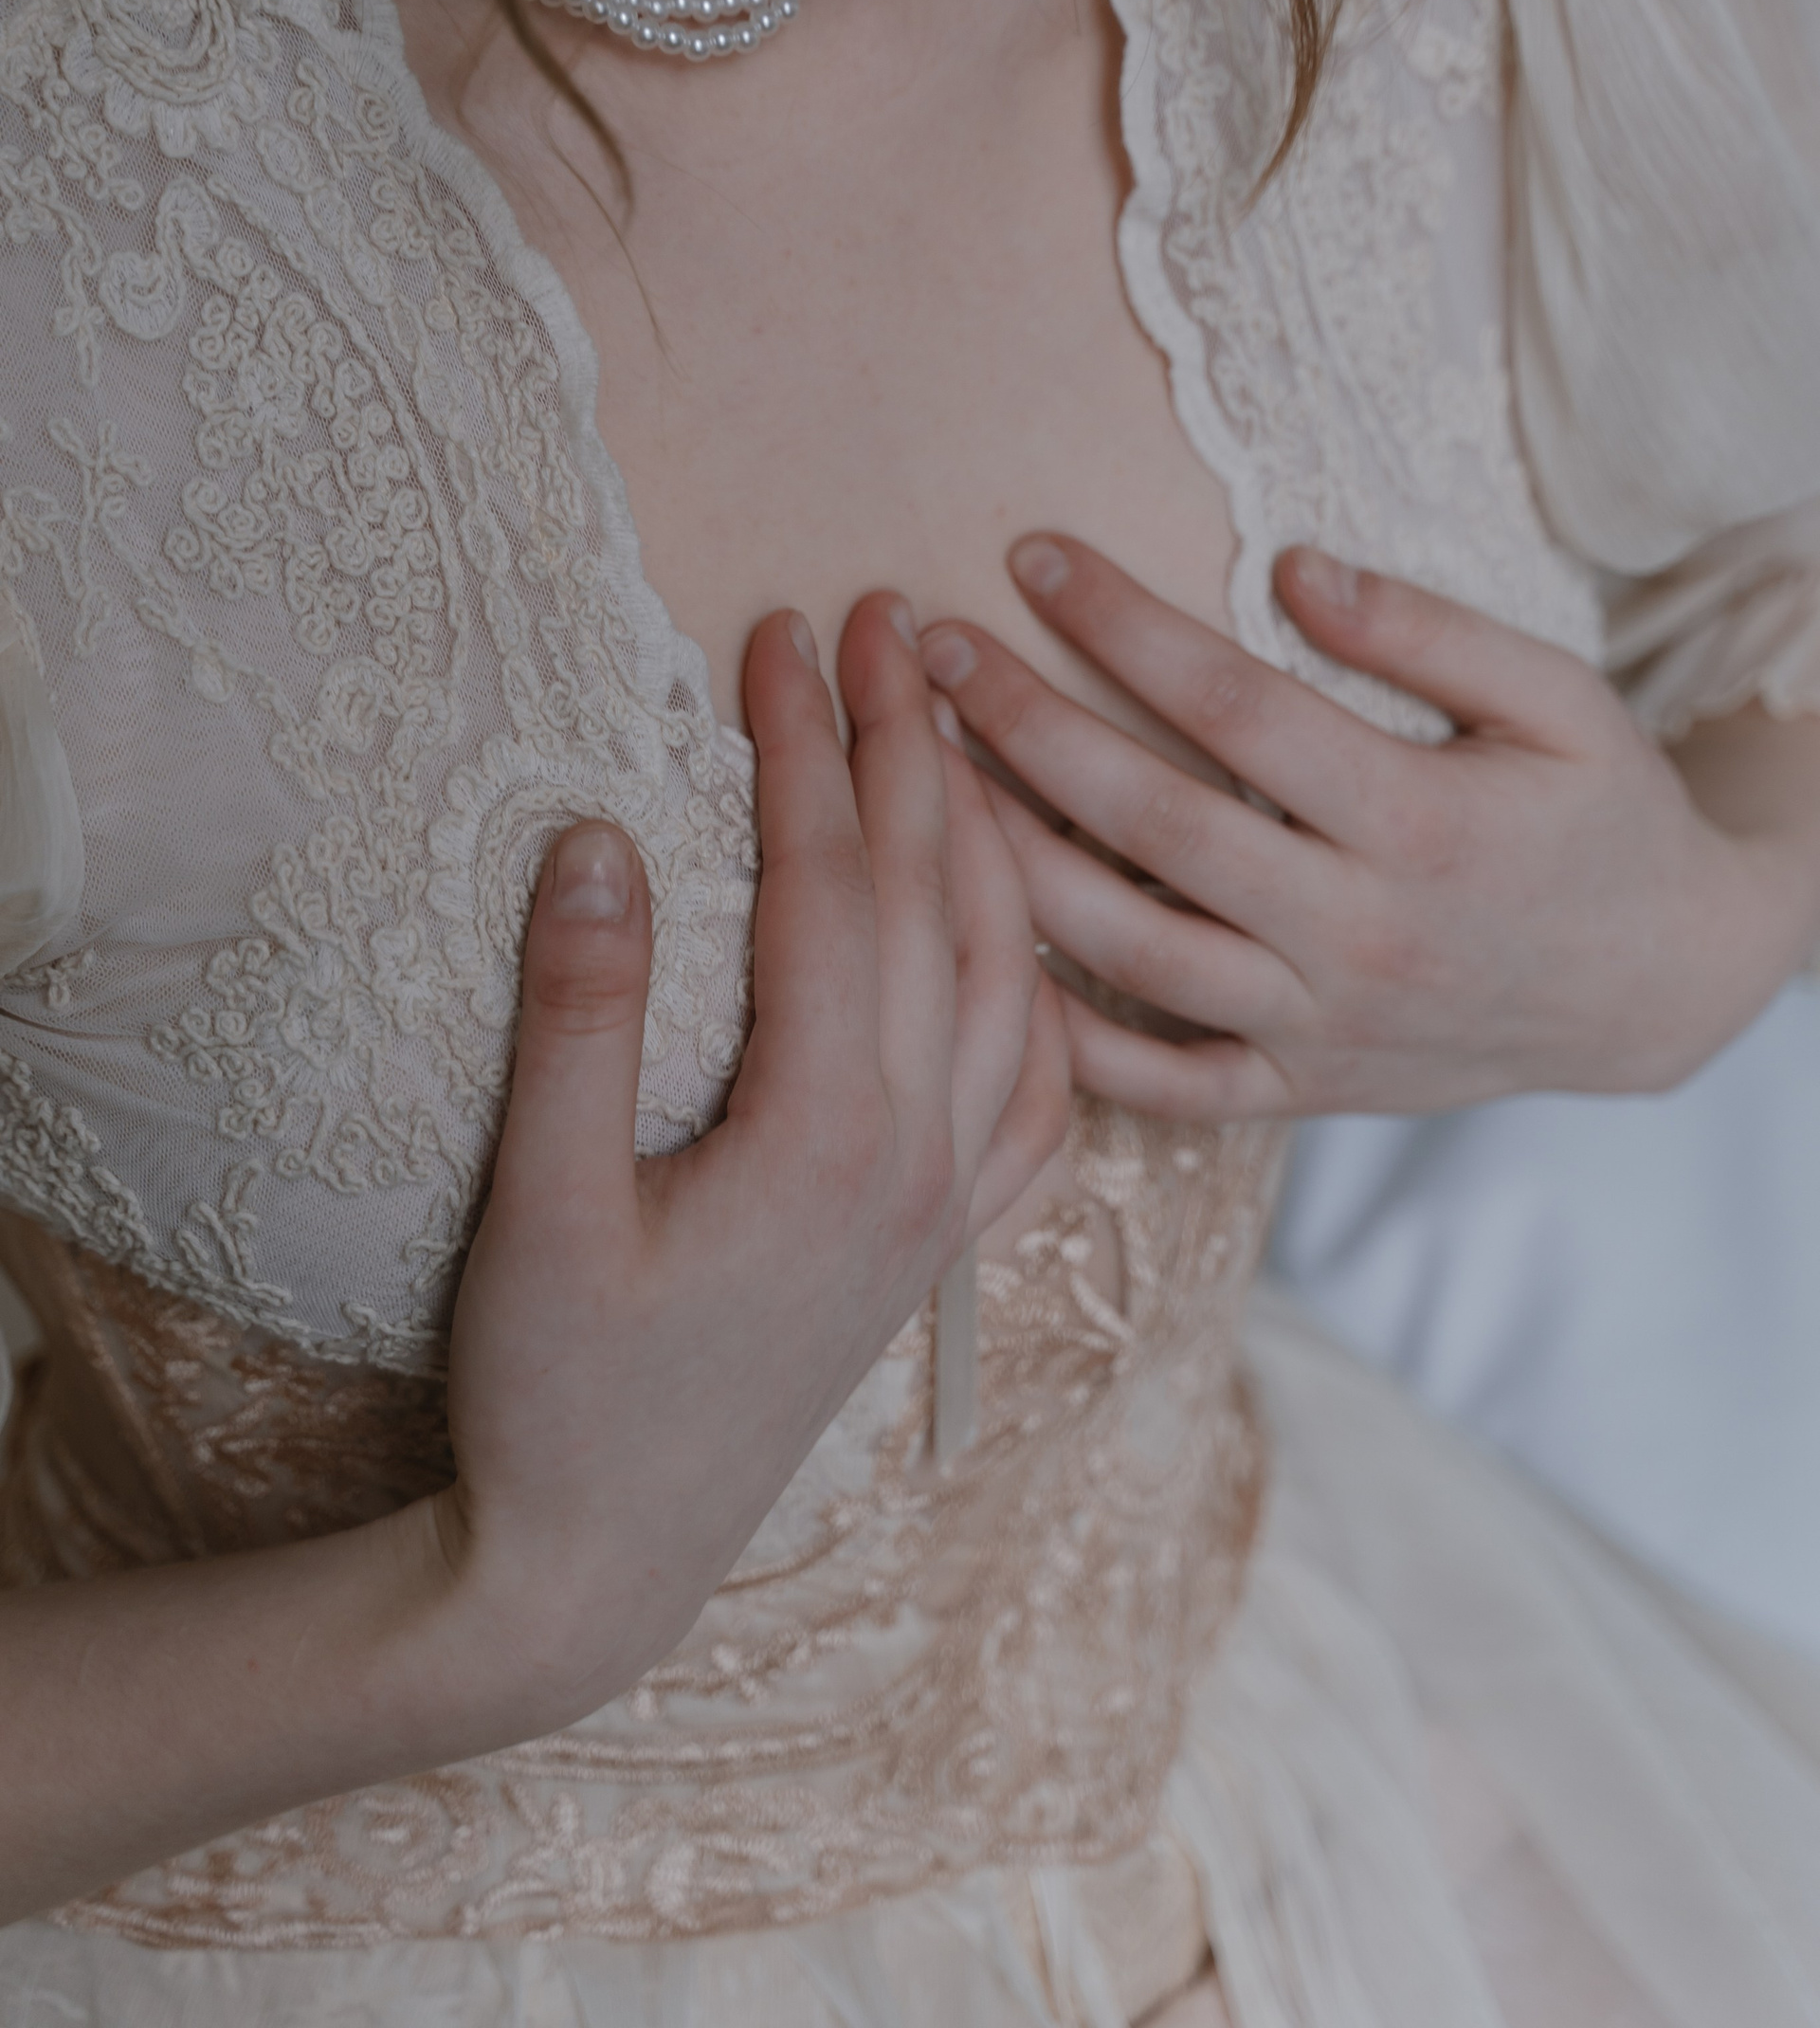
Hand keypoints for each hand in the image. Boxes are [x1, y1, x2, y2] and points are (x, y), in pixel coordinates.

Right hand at [438, 590, 1067, 1727]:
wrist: (601, 1564)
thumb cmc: (554, 1390)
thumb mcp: (537, 1204)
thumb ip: (579, 1016)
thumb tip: (598, 832)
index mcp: (824, 1132)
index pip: (833, 883)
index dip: (808, 744)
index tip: (783, 629)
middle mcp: (917, 1156)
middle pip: (941, 902)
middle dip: (917, 745)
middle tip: (891, 617)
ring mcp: (945, 1205)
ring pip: (1007, 979)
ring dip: (987, 838)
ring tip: (957, 728)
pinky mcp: (940, 1245)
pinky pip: (1039, 1090)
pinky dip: (1039, 982)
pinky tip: (1022, 931)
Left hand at [917, 536, 1819, 1125]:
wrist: (1660, 986)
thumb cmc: (1602, 817)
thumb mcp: (1560, 696)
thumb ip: (1428, 630)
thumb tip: (1295, 567)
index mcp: (1418, 822)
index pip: (1232, 705)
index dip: (1121, 624)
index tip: (1030, 553)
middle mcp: (1359, 934)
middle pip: (1151, 821)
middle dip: (1022, 726)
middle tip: (927, 652)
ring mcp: (1324, 1026)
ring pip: (1129, 951)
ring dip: (1009, 862)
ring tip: (923, 780)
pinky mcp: (1306, 1090)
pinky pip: (1165, 1083)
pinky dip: (1068, 1040)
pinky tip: (987, 959)